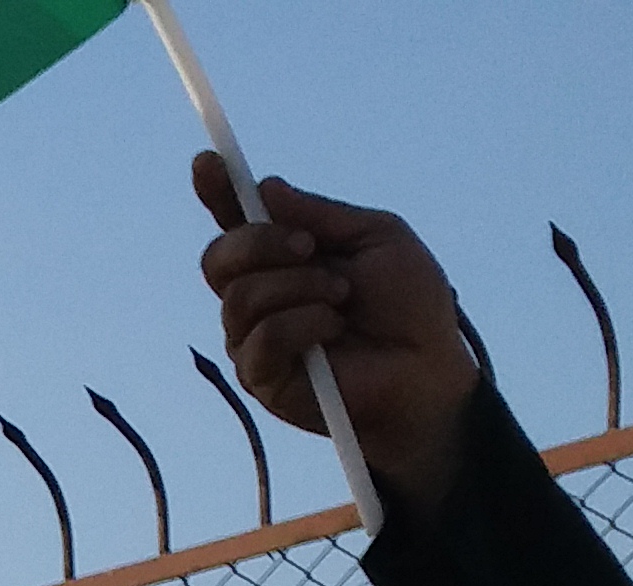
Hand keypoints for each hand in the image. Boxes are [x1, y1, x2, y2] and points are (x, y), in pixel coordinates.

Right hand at [193, 166, 476, 518]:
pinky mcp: (260, 378)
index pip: (236, 222)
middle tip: (309, 248)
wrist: (426, 368)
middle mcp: (259, 296)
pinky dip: (304, 324)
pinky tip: (332, 331)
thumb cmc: (408, 305)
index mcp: (284, 257)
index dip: (217, 192)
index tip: (206, 161)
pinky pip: (262, 336)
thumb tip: (266, 189)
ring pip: (242, 297)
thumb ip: (321, 216)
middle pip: (218, 258)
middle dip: (261, 243)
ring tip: (341, 299)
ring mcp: (253, 339)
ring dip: (300, 288)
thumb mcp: (376, 238)